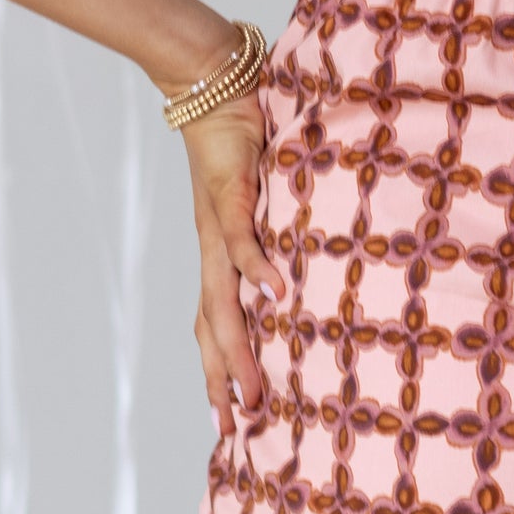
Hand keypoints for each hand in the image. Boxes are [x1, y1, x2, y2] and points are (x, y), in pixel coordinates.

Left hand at [180, 90, 286, 439]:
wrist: (211, 85)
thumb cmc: (240, 140)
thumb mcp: (259, 195)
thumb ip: (275, 226)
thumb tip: (303, 258)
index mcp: (218, 253)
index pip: (214, 323)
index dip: (216, 371)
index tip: (227, 420)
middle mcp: (214, 250)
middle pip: (214, 327)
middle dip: (223, 380)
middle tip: (240, 428)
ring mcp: (220, 226)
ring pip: (223, 301)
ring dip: (236, 350)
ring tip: (251, 391)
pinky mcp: (231, 194)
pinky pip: (244, 240)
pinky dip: (258, 269)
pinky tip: (277, 295)